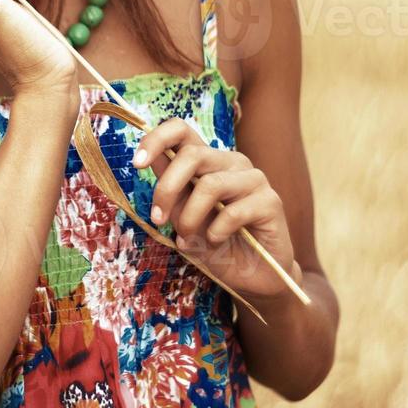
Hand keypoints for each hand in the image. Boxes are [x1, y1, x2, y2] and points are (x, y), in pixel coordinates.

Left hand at [132, 117, 299, 303]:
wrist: (252, 278)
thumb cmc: (215, 245)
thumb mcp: (182, 219)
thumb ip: (170, 192)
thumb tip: (148, 160)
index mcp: (208, 161)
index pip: (181, 130)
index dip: (156, 139)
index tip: (136, 164)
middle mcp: (232, 163)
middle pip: (192, 155)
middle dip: (167, 188)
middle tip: (157, 219)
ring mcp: (254, 179)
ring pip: (210, 185)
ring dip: (189, 217)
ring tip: (186, 239)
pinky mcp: (270, 202)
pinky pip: (233, 212)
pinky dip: (215, 232)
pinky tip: (215, 242)